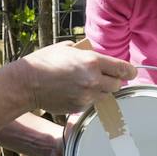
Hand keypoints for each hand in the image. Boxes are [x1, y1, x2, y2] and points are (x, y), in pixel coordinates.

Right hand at [13, 41, 136, 115]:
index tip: (130, 71)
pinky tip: (75, 92)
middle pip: (117, 85)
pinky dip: (89, 98)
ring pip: (106, 96)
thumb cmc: (44, 62)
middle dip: (113, 81)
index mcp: (92, 61)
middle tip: (104, 77)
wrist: (26, 84)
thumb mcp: (66, 47)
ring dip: (101, 91)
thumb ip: (84, 51)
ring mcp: (87, 96)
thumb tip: (92, 52)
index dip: (129, 70)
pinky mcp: (79, 107)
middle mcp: (93, 80)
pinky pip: (92, 103)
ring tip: (87, 84)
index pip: (123, 69)